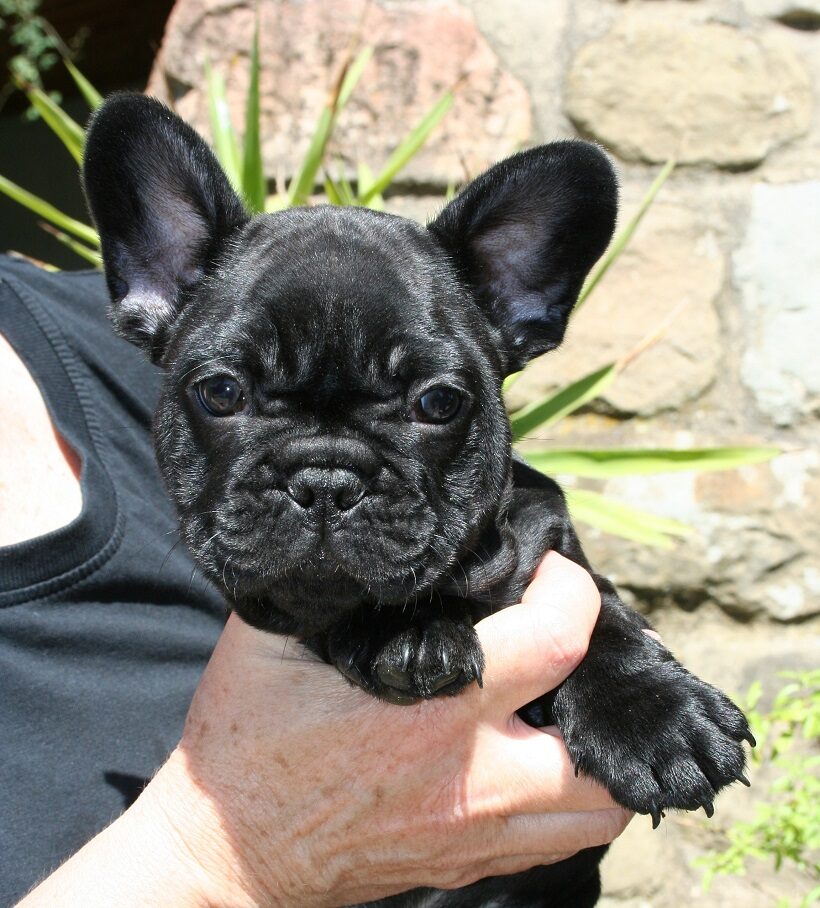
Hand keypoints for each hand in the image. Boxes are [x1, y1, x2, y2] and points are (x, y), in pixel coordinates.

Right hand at [19, 552, 630, 907]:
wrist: (225, 852)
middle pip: (603, 746)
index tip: (550, 573)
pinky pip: (560, 843)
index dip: (571, 591)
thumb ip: (331, 586)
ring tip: (564, 703)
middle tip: (569, 643)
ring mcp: (476, 835)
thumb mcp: (270, 640)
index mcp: (431, 712)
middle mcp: (471, 781)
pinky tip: (539, 756)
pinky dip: (571, 798)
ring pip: (597, 811)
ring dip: (598, 752)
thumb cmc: (244, 744)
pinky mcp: (467, 866)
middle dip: (603, 682)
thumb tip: (369, 540)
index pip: (554, 642)